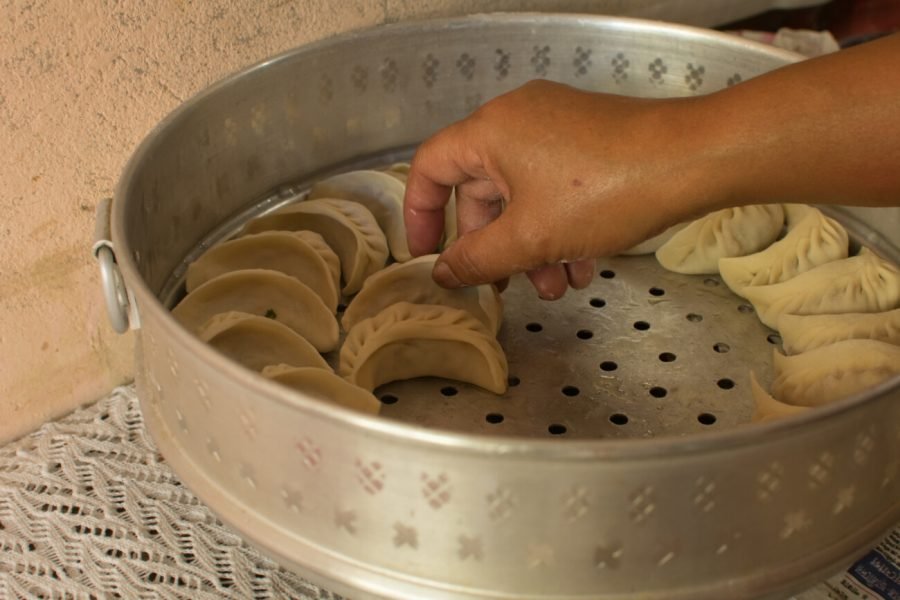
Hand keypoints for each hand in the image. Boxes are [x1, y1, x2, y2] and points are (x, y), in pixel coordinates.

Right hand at [403, 80, 714, 298]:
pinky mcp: (587, 138)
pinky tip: (581, 265)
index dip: (420, 216)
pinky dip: (558, 227)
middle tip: (505, 287)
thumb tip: (445, 272)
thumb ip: (478, 259)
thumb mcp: (531, 237)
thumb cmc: (606, 189)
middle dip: (494, 246)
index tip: (428, 256)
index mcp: (490, 131)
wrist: (692, 160)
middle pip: (480, 190)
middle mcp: (517, 120)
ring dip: (531, 246)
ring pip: (522, 195)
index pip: (430, 168)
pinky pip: (554, 187)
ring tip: (556, 286)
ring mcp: (555, 126)